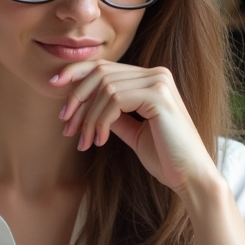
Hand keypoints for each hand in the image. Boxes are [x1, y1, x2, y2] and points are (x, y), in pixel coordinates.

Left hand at [52, 60, 219, 194]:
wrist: (190, 176)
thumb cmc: (165, 157)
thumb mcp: (132, 131)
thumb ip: (113, 115)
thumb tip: (86, 106)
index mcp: (151, 79)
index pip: (105, 67)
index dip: (76, 74)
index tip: (54, 86)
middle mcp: (157, 74)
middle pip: (101, 73)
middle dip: (77, 99)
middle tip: (66, 126)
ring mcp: (159, 82)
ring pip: (105, 88)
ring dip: (88, 117)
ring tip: (83, 141)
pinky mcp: (158, 96)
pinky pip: (114, 100)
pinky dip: (101, 121)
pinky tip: (99, 140)